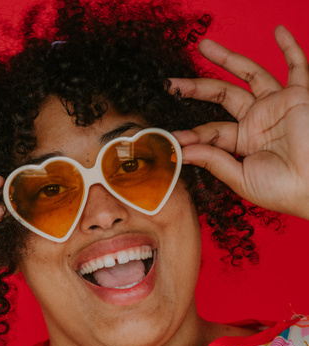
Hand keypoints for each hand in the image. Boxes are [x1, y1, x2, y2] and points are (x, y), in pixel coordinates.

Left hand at [169, 26, 308, 219]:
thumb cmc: (280, 190)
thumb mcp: (240, 178)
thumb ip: (214, 161)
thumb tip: (183, 151)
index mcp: (243, 142)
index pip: (211, 131)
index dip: (193, 134)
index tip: (174, 138)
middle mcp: (258, 121)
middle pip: (222, 96)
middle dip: (197, 88)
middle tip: (172, 83)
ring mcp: (276, 106)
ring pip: (249, 74)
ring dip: (228, 58)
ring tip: (205, 46)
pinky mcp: (298, 97)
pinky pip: (298, 67)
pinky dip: (290, 48)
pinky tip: (278, 31)